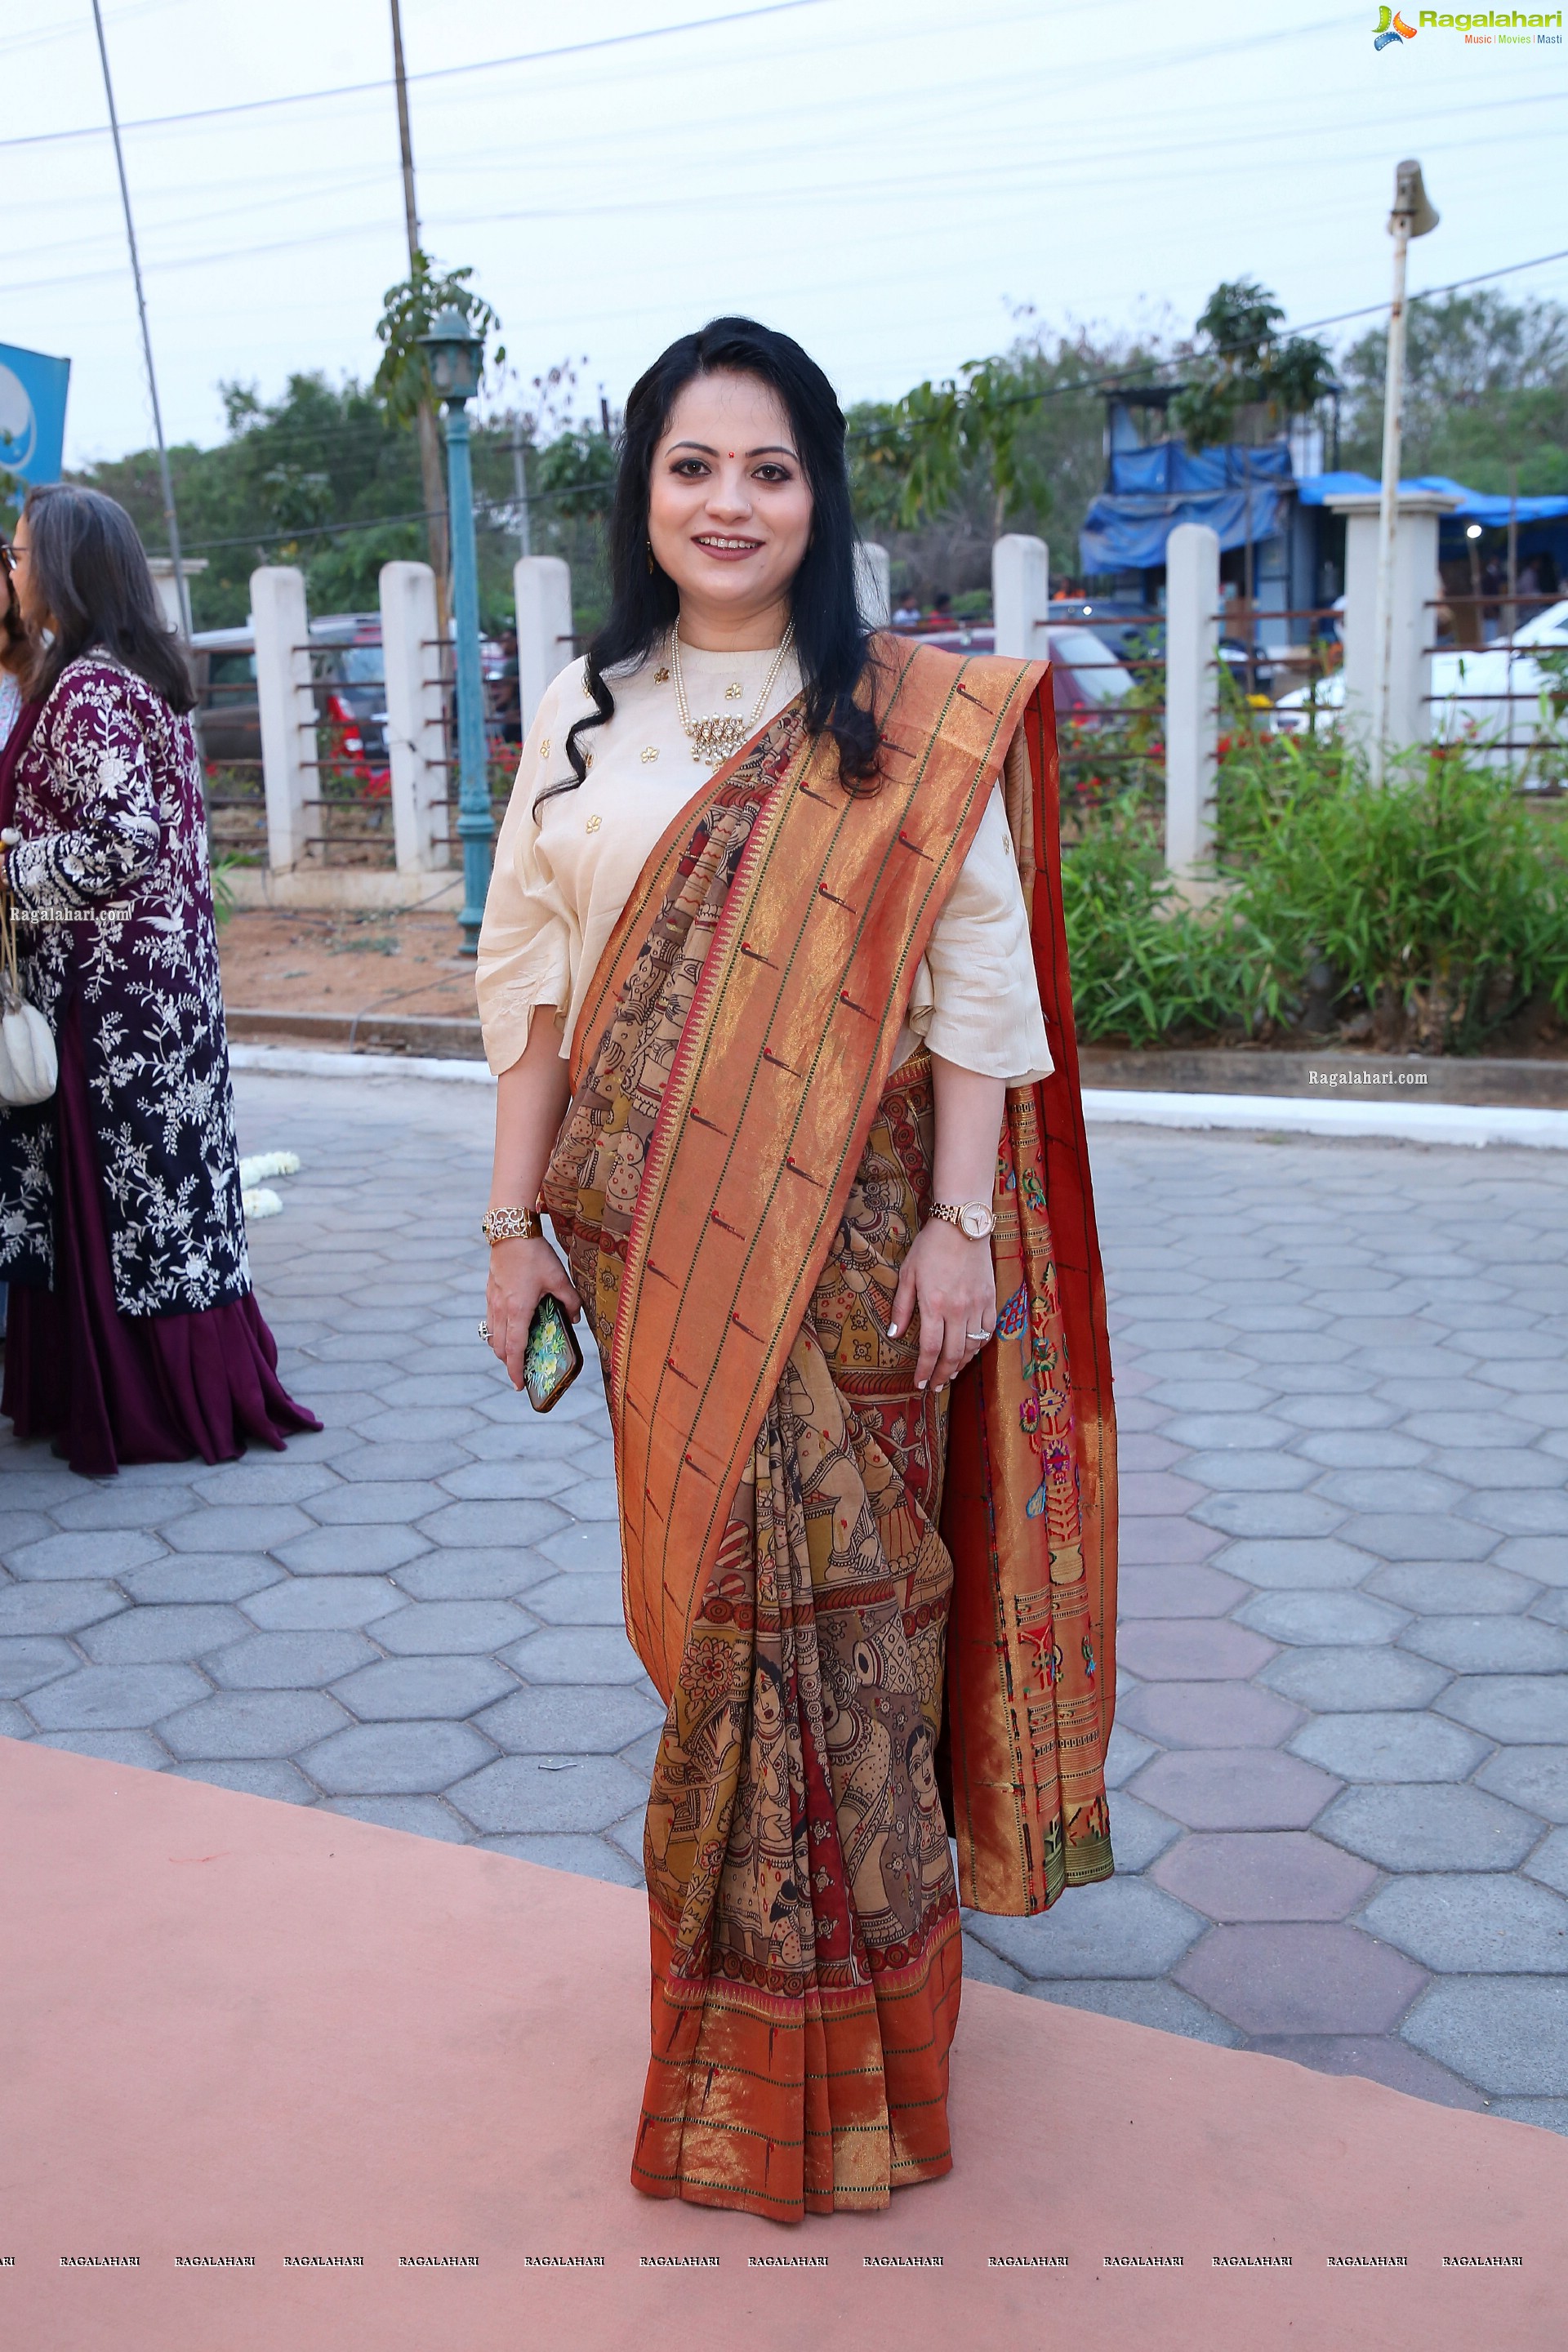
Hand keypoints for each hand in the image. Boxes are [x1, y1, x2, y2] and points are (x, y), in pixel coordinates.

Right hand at [485, 1234, 581, 1391]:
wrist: (511, 1232)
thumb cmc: (535, 1255)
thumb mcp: (559, 1278)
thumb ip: (570, 1301)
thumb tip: (575, 1318)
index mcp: (518, 1309)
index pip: (514, 1348)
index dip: (515, 1369)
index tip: (518, 1384)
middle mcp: (501, 1309)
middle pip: (499, 1347)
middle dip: (509, 1362)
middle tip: (522, 1370)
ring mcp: (492, 1301)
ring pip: (492, 1335)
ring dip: (502, 1348)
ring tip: (517, 1352)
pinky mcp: (490, 1293)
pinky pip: (491, 1321)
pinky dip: (498, 1332)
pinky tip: (511, 1327)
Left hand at [888, 1218, 996, 1392]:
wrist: (963, 1224)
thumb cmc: (930, 1246)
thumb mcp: (908, 1274)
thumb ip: (902, 1307)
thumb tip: (893, 1335)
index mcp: (934, 1304)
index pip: (930, 1349)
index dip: (925, 1371)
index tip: (919, 1384)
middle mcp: (958, 1310)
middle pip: (953, 1355)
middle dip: (943, 1376)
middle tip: (935, 1387)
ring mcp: (977, 1305)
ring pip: (972, 1346)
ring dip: (961, 1364)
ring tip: (950, 1373)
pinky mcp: (991, 1298)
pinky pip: (987, 1330)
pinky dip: (979, 1345)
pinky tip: (970, 1350)